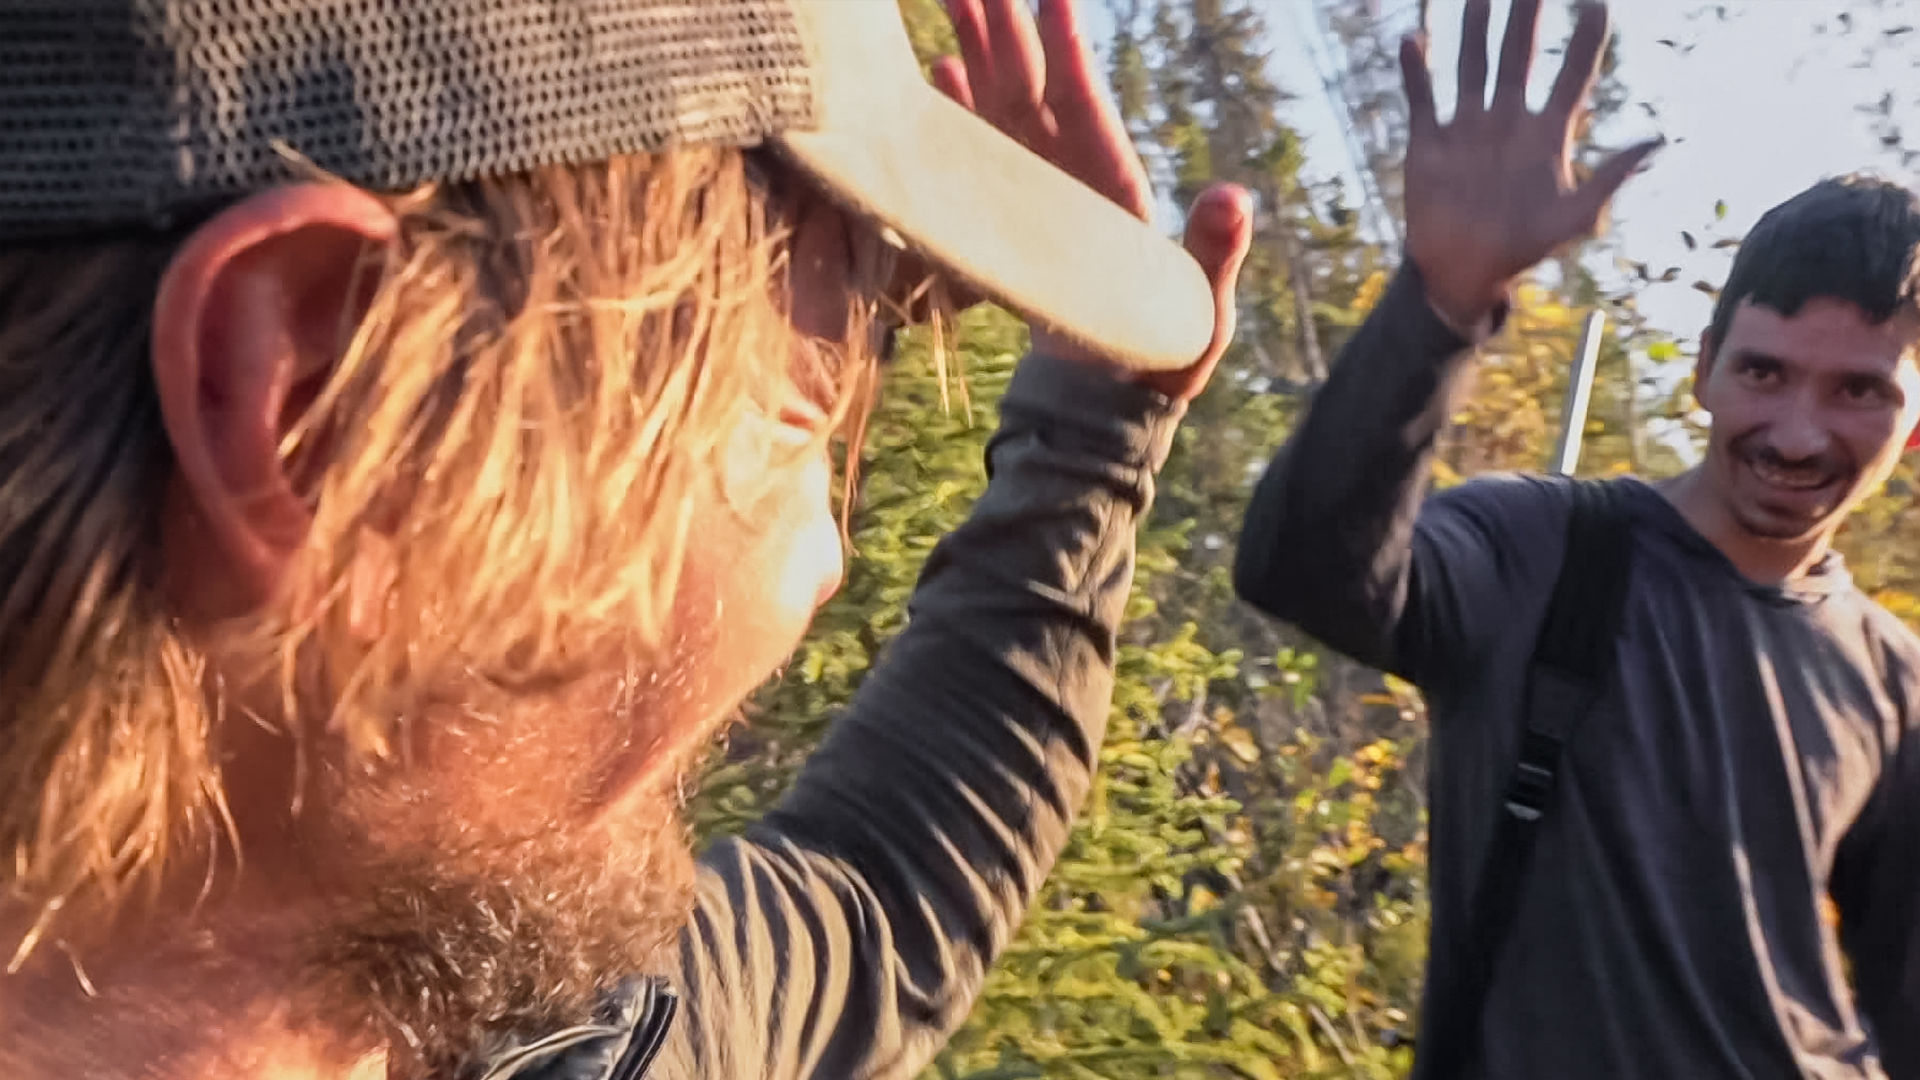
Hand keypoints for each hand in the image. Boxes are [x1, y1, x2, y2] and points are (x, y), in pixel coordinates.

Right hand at [937, 0, 1249, 401]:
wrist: (1110, 396)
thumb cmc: (1163, 356)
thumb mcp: (1199, 311)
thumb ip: (1214, 255)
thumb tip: (1233, 197)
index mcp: (1116, 186)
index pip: (1085, 107)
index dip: (1067, 52)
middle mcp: (1072, 174)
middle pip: (1032, 88)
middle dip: (1005, 28)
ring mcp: (1035, 187)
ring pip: (1001, 106)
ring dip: (974, 51)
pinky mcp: (1006, 212)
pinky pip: (975, 150)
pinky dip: (956, 112)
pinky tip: (935, 73)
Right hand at [1400, 0, 1661, 330]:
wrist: (1463, 273)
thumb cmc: (1522, 249)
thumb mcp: (1574, 219)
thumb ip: (1610, 179)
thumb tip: (1657, 141)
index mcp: (1547, 134)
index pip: (1573, 73)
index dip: (1586, 38)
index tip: (1595, 2)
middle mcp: (1508, 120)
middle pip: (1520, 54)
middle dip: (1526, 14)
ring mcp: (1468, 127)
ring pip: (1472, 65)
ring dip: (1474, 29)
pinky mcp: (1429, 143)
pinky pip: (1422, 98)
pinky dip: (1416, 71)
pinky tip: (1414, 39)